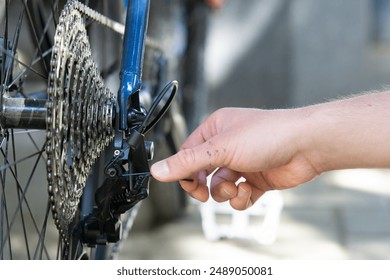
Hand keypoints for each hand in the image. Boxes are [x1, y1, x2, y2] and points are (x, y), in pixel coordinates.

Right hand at [151, 107, 319, 209]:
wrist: (307, 145)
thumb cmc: (268, 135)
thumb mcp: (220, 148)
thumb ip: (187, 162)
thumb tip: (159, 170)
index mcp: (216, 130)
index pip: (188, 154)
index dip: (185, 172)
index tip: (187, 185)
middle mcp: (228, 146)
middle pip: (202, 173)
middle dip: (204, 186)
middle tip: (204, 193)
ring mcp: (242, 164)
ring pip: (220, 187)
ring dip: (224, 193)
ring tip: (235, 187)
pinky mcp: (256, 180)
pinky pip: (239, 196)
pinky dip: (241, 199)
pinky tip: (248, 192)